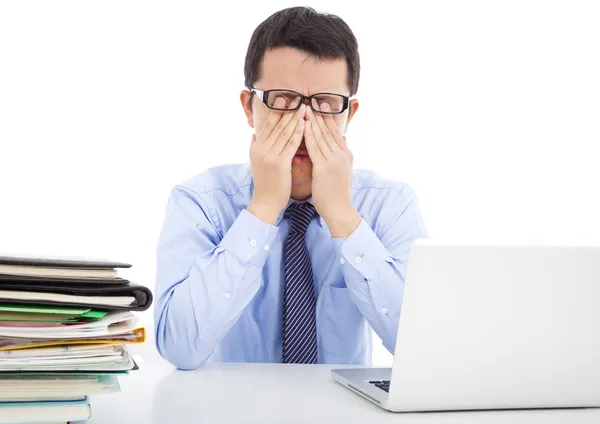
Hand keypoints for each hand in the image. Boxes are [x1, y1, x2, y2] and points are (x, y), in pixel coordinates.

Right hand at [248, 98, 306, 224]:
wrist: (265, 202)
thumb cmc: (264, 184)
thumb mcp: (254, 162)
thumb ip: (254, 147)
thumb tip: (253, 134)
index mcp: (256, 147)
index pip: (268, 125)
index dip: (277, 112)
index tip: (284, 100)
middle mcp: (261, 148)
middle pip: (277, 126)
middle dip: (287, 111)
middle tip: (297, 97)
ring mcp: (270, 155)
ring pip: (285, 133)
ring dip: (295, 119)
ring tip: (304, 107)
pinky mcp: (280, 163)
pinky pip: (291, 145)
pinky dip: (299, 133)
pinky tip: (305, 124)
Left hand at [304, 104, 360, 237]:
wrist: (340, 210)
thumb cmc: (337, 193)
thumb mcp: (343, 170)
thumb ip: (342, 154)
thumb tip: (343, 140)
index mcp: (346, 154)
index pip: (336, 132)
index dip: (328, 118)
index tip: (321, 105)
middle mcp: (342, 154)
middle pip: (329, 130)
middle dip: (320, 115)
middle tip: (312, 100)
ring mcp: (334, 161)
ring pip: (322, 136)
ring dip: (313, 120)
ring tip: (305, 108)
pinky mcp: (325, 168)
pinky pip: (315, 147)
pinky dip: (309, 134)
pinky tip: (303, 125)